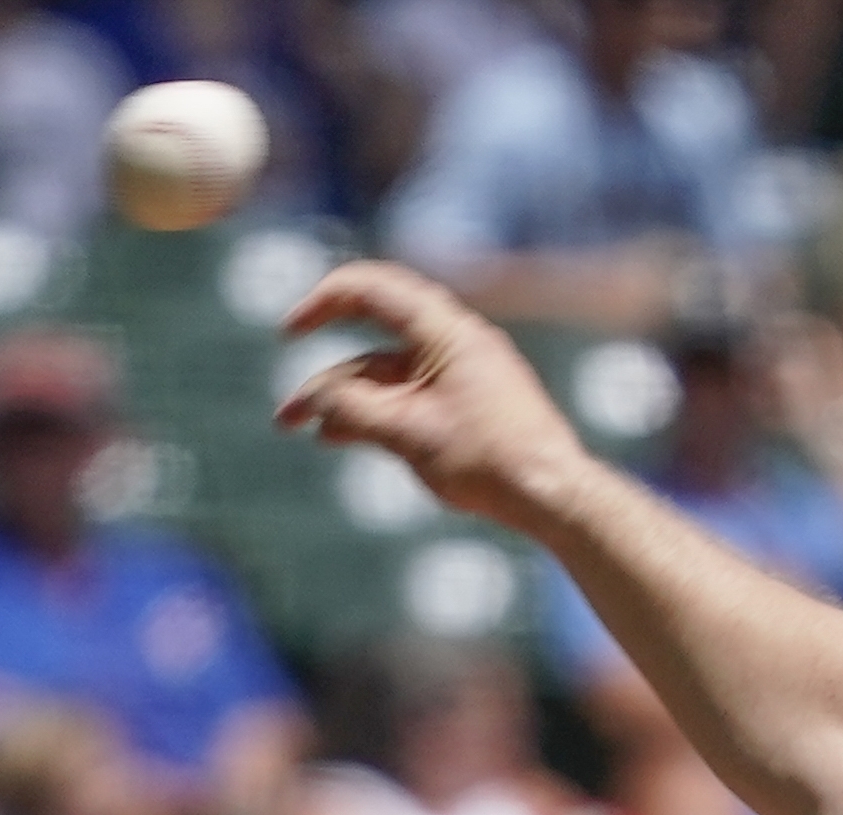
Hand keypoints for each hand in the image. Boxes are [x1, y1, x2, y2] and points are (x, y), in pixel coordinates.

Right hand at [274, 261, 599, 536]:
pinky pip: (413, 397)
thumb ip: (351, 409)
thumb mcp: (405, 433)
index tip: (288, 333)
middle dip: (326, 377)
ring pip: (391, 376)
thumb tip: (314, 399)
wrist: (555, 497)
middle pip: (374, 342)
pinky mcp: (472, 405)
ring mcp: (465, 374)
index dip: (321, 303)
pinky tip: (344, 439)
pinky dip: (378, 413)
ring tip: (309, 434)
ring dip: (347, 402)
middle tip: (287, 412)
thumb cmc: (488, 461)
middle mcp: (456, 342)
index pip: (370, 289)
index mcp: (445, 330)